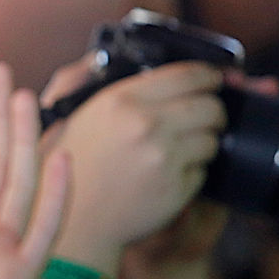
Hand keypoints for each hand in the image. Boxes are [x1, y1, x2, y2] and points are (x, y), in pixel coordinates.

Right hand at [44, 62, 225, 270]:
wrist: (72, 222)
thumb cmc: (64, 166)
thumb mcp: (65, 111)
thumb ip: (81, 76)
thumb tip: (99, 56)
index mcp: (121, 100)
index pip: (188, 75)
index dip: (209, 76)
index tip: (214, 80)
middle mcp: (147, 124)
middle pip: (211, 106)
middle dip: (213, 110)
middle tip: (204, 117)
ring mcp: (165, 158)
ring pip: (212, 140)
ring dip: (203, 143)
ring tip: (180, 149)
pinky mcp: (177, 188)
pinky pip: (203, 171)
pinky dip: (192, 172)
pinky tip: (167, 175)